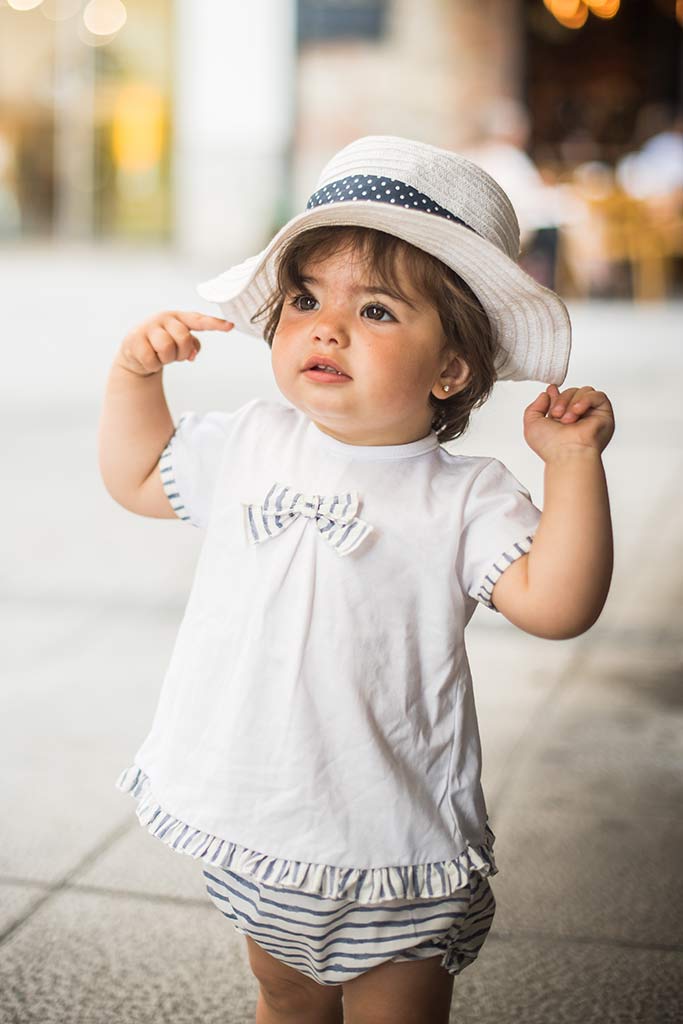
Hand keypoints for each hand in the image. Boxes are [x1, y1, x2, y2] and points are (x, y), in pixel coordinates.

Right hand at [116, 311, 233, 376]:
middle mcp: (164, 318)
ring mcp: (148, 327)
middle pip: (183, 338)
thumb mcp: (180, 344)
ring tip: (160, 356)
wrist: (135, 352)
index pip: (199, 320)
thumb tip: (192, 354)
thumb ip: (192, 345)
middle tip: (173, 355)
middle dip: (181, 352)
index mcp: (179, 318)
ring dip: (166, 359)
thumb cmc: (162, 345)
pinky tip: (149, 359)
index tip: (230, 327)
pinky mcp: (134, 340)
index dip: (215, 324)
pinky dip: (153, 365)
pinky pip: (152, 359)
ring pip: (166, 348)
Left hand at [523, 383, 614, 461]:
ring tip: (567, 419)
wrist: (566, 455)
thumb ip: (535, 406)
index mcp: (563, 419)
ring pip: (583, 391)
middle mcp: (578, 417)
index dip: (556, 392)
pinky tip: (577, 411)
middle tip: (556, 415)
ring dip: (571, 403)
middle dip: (561, 400)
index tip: (551, 389)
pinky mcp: (604, 414)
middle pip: (571, 391)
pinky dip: (585, 400)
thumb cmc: (550, 446)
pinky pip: (598, 395)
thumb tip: (548, 393)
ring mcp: (592, 415)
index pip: (563, 397)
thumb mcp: (532, 424)